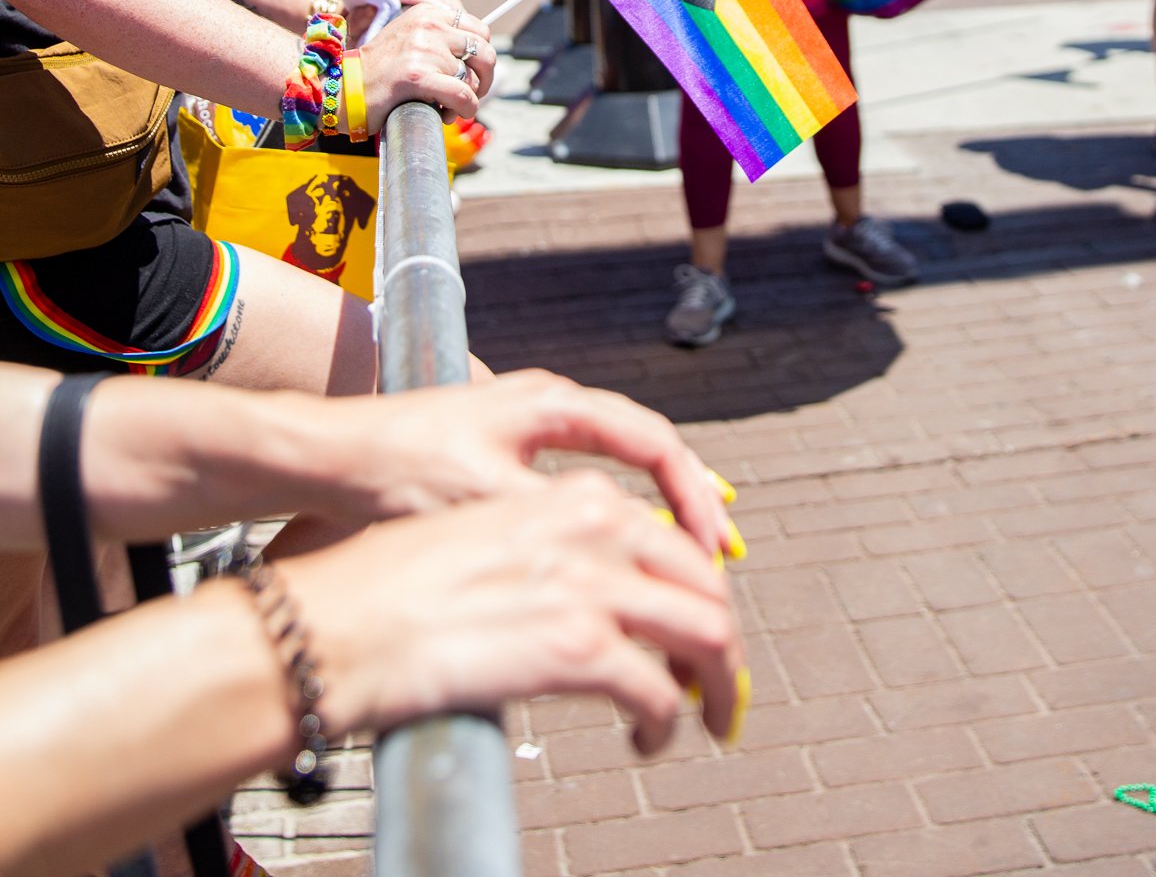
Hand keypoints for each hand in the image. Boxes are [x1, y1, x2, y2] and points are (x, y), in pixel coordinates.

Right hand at [283, 473, 744, 752]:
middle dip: (726, 642)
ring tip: (707, 718)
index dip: (700, 588)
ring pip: (707, 633)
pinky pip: (659, 693)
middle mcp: (595, 527)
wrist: (346, 618)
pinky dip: (666, 725)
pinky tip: (646, 741)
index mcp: (575, 498)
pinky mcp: (577, 646)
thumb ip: (554, 552)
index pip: (674, 537)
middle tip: (721, 684)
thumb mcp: (493, 535)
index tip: (702, 627)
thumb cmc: (397, 587)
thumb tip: (594, 599)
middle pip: (705, 583)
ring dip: (718, 684)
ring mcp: (591, 584)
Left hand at [328, 370, 733, 561]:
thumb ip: (558, 515)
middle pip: (647, 446)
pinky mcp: (512, 446)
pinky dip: (621, 503)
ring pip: (620, 459)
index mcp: (555, 403)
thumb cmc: (403, 469)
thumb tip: (623, 543)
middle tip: (723, 552)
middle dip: (690, 499)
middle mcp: (552, 401)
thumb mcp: (488, 499)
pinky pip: (590, 470)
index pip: (655, 442)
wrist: (335, 453)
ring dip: (658, 503)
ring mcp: (532, 420)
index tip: (716, 544)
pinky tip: (625, 543)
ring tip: (689, 553)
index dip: (693, 495)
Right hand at [358, 1, 494, 124]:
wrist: (343, 88)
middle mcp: (429, 24)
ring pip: (471, 78)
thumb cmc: (380, 72)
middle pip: (484, 52)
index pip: (480, 31)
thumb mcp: (413, 40)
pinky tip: (450, 115)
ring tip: (447, 108)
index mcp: (430, 13)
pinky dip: (464, 109)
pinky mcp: (417, 75)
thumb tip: (481, 59)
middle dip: (484, 79)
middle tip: (471, 95)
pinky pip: (461, 94)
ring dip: (466, 99)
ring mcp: (423, 49)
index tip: (472, 75)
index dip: (481, 58)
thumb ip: (443, 40)